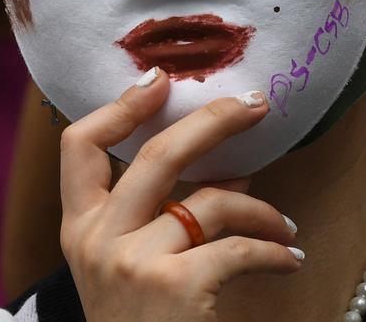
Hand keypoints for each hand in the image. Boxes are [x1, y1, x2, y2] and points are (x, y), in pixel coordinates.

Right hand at [59, 70, 300, 321]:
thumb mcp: (125, 270)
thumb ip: (155, 218)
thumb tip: (228, 169)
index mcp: (78, 230)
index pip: (77, 146)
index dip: (118, 106)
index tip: (159, 79)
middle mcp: (96, 240)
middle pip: (157, 153)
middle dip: (213, 120)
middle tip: (255, 104)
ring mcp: (133, 262)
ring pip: (212, 200)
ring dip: (260, 208)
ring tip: (284, 227)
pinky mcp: (176, 287)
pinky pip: (241, 247)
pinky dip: (274, 251)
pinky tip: (289, 260)